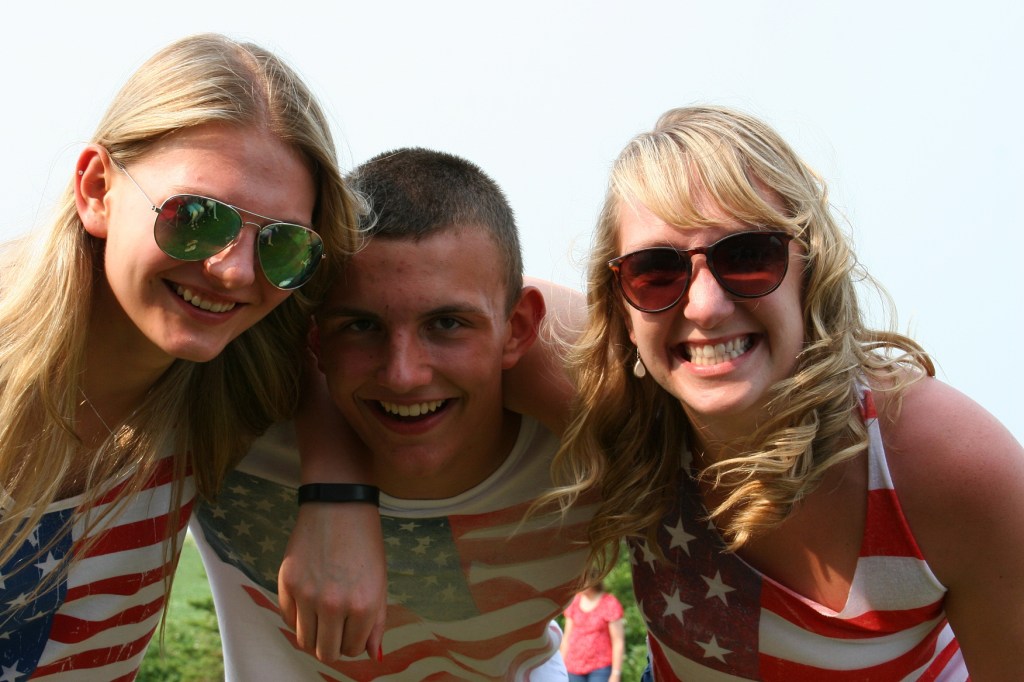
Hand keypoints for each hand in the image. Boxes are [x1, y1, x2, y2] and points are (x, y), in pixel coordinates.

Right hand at [278, 502, 386, 662]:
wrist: (339, 505)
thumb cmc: (365, 542)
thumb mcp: (379, 582)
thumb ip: (376, 622)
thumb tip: (373, 655)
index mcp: (364, 605)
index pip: (352, 649)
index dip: (353, 642)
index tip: (352, 629)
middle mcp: (334, 605)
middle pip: (326, 652)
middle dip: (333, 645)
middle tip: (335, 628)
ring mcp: (307, 595)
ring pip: (305, 641)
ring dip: (314, 635)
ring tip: (321, 617)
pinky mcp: (287, 583)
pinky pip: (288, 620)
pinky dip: (298, 618)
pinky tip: (308, 602)